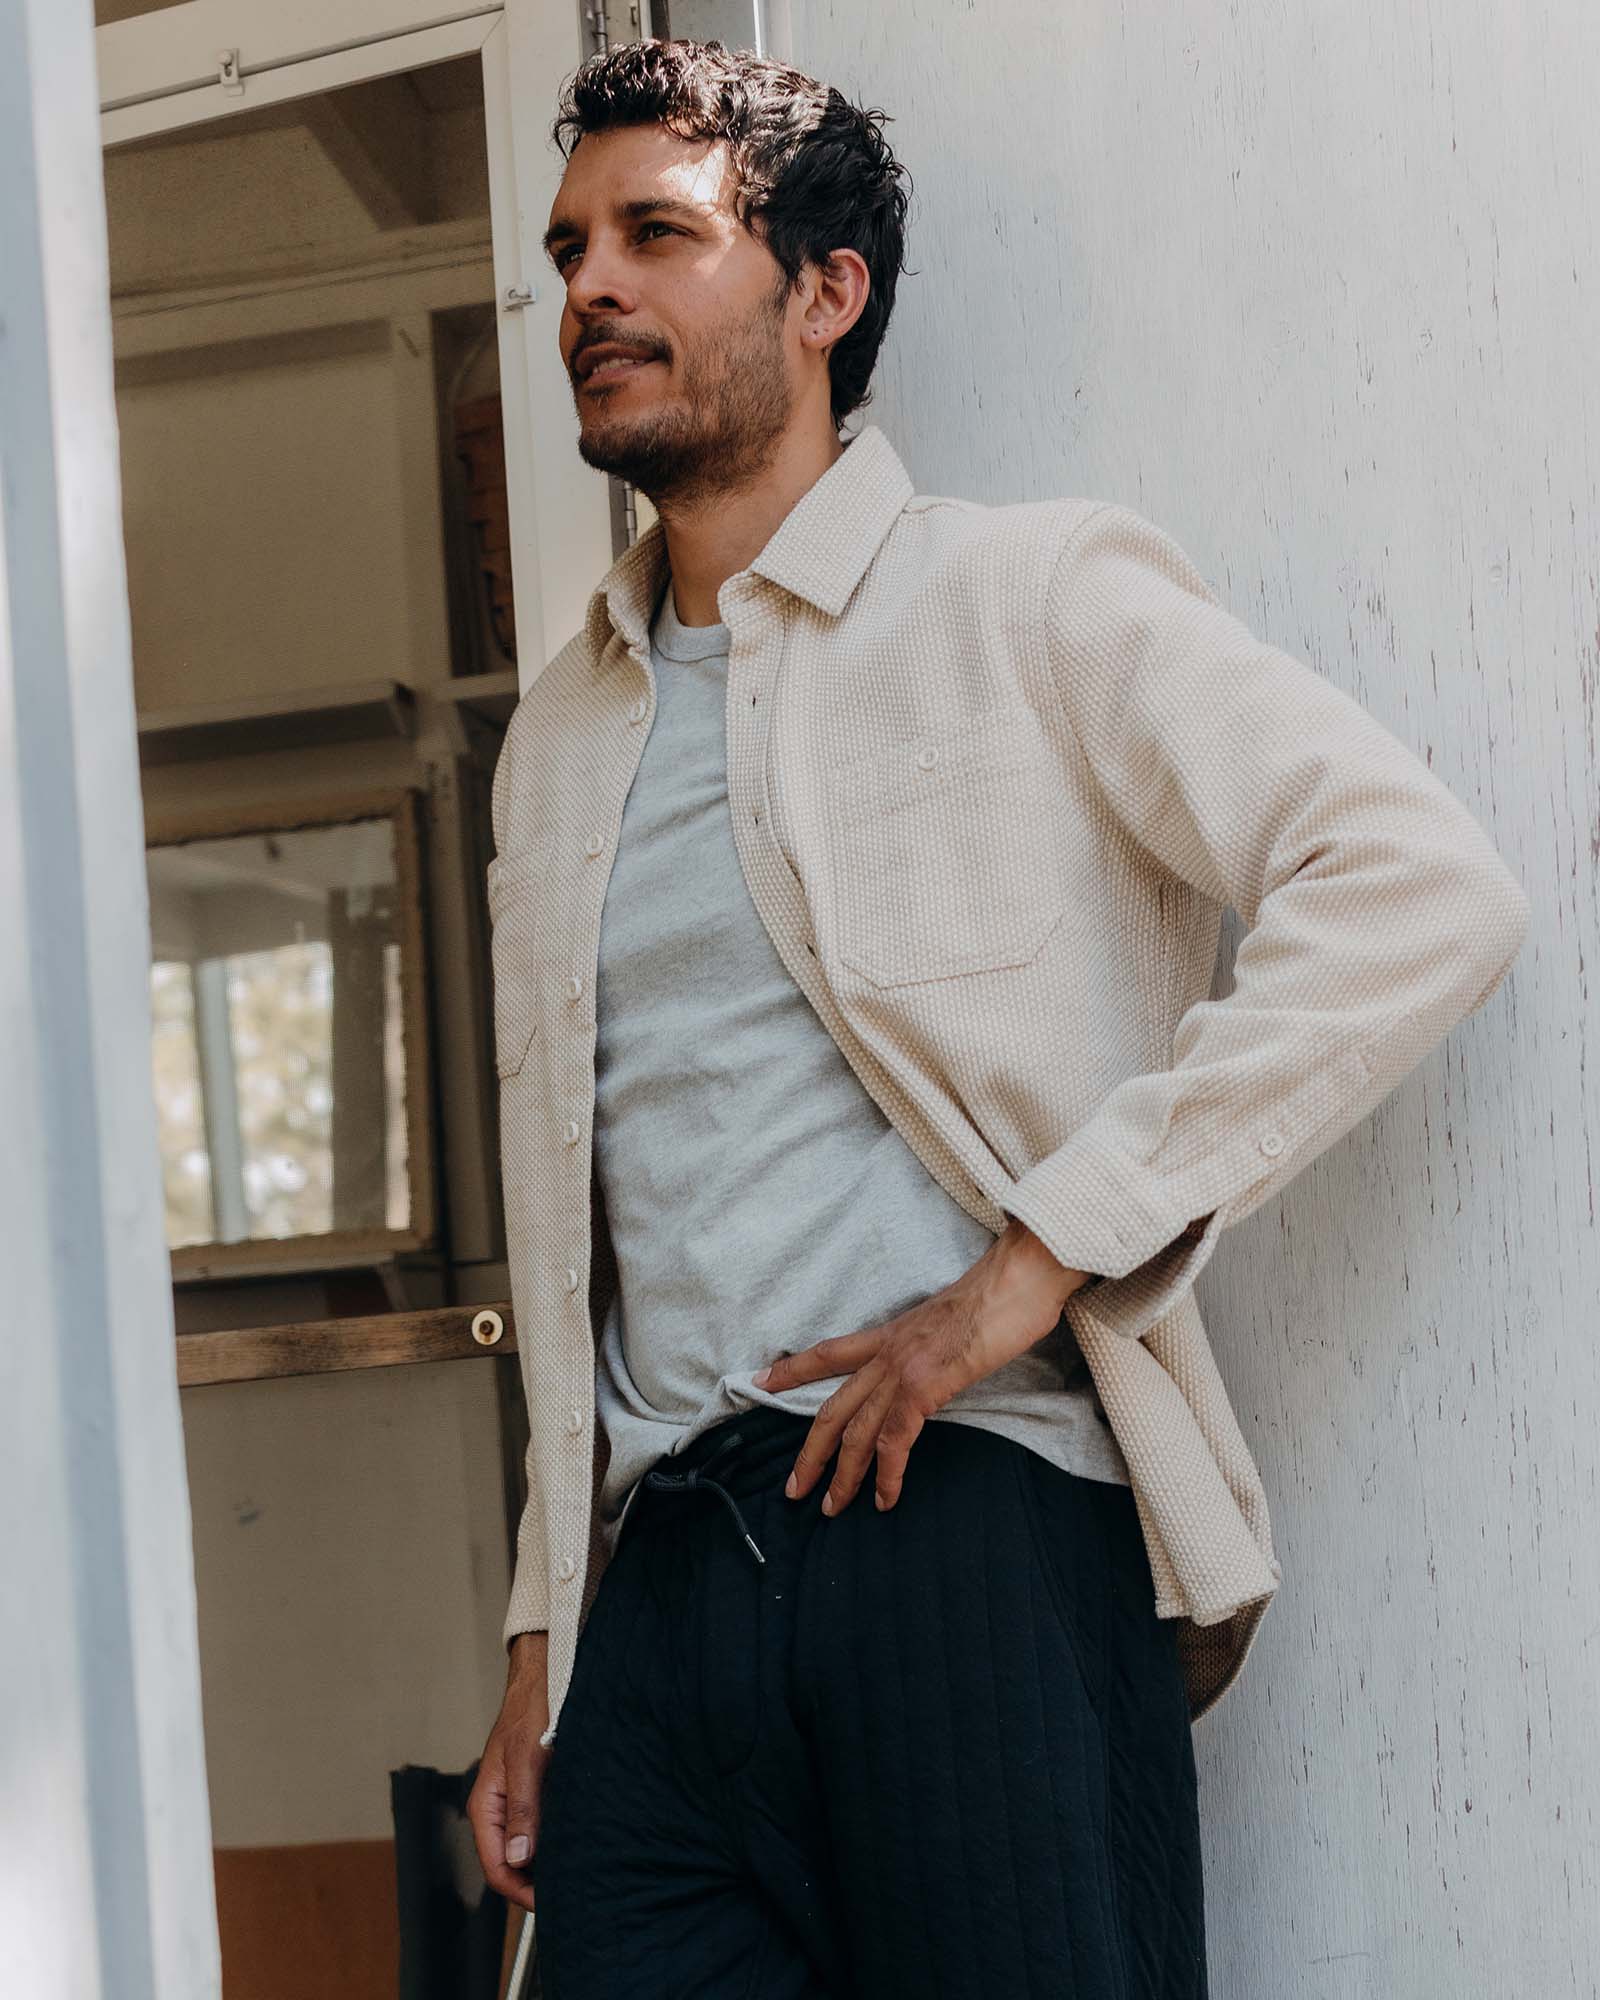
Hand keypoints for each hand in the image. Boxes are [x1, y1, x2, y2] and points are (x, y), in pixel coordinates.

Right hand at [466, 1632, 551, 1913]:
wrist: (544, 1673)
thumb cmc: (532, 1708)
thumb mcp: (528, 1757)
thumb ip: (523, 1807)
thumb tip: (521, 1858)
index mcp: (487, 1804)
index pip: (497, 1866)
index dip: (521, 1892)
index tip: (551, 1903)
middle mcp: (499, 1808)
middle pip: (511, 1864)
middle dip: (536, 1883)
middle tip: (572, 1894)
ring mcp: (517, 1801)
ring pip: (528, 1848)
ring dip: (547, 1863)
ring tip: (578, 1874)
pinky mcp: (535, 1792)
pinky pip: (540, 1828)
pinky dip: (555, 1841)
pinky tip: (578, 1844)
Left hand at [753, 1221, 1088, 1517]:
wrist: (1018, 1279)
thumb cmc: (999, 1297)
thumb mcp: (951, 1321)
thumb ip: (933, 1346)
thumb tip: (936, 1366)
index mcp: (892, 1333)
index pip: (829, 1353)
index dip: (792, 1369)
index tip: (761, 1381)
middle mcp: (889, 1351)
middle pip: (833, 1407)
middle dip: (810, 1452)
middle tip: (793, 1489)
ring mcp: (904, 1369)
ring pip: (856, 1431)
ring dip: (842, 1475)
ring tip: (833, 1507)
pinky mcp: (925, 1386)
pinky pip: (894, 1440)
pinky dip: (887, 1475)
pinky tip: (884, 1499)